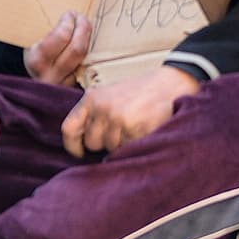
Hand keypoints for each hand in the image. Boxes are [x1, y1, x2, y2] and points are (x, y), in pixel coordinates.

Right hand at [24, 10, 92, 84]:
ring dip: (87, 39)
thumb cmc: (27, 55)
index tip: (69, 14)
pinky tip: (85, 41)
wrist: (25, 84)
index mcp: (36, 61)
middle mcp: (50, 75)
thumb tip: (63, 13)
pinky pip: (85, 67)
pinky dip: (87, 52)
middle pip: (77, 49)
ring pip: (84, 59)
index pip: (60, 37)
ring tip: (84, 25)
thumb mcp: (27, 43)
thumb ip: (43, 31)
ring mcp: (63, 85)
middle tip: (81, 17)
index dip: (68, 23)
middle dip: (83, 29)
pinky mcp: (72, 88)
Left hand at [61, 66, 199, 158]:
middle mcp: (102, 108)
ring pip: (112, 149)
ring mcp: (119, 119)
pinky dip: (136, 145)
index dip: (72, 145)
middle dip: (105, 143)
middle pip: (92, 143)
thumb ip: (93, 115)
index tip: (80, 153)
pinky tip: (143, 130)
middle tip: (121, 130)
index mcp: (91, 98)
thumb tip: (82, 145)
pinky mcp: (137, 129)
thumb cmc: (138, 94)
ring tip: (134, 127)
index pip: (69, 128)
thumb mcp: (109, 96)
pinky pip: (129, 150)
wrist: (169, 85)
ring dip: (122, 144)